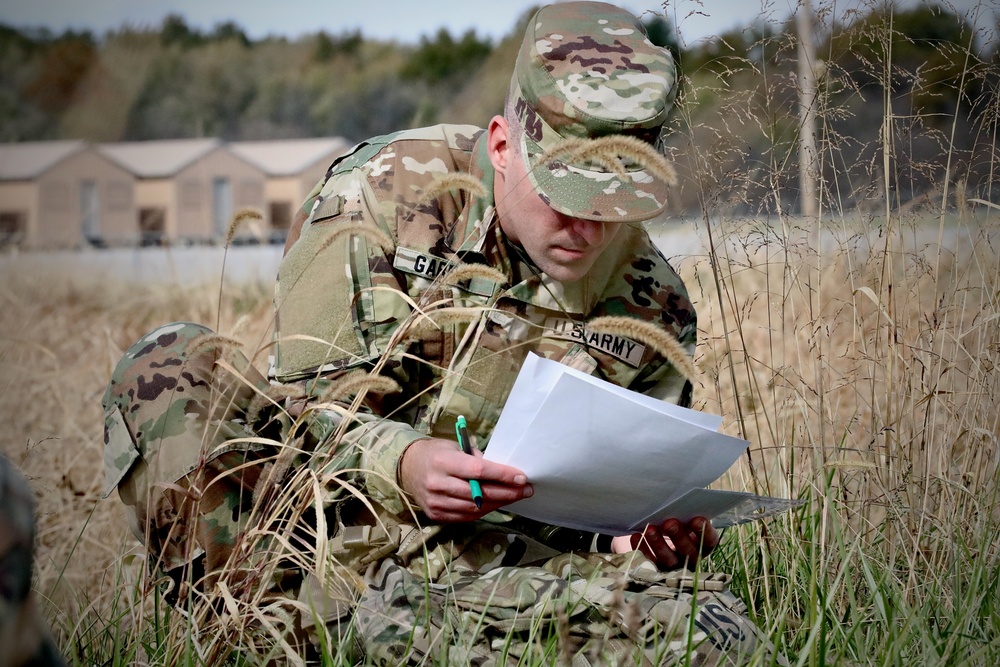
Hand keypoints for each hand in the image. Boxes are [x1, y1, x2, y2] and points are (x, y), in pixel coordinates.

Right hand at [399, 438, 532, 521]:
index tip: (522, 477)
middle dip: (507, 492)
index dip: (502, 475)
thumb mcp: (454, 446)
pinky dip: (484, 511)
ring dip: (498, 503)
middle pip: (479, 493)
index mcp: (443, 461)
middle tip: (526, 490)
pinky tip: (496, 504)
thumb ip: (475, 458)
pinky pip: (466, 516)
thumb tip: (502, 472)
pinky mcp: (436, 515)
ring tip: (515, 497)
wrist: (406, 468)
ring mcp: (436, 502)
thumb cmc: (435, 453)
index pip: (478, 471)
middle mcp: (438, 483)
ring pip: (474, 508)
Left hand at [611, 516, 718, 570]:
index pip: (709, 541)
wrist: (654, 534)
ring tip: (650, 529)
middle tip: (670, 523)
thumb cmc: (674, 521)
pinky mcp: (654, 570)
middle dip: (679, 537)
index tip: (697, 519)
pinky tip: (636, 536)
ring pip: (669, 560)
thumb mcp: (682, 518)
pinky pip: (648, 562)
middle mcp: (690, 559)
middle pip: (688, 552)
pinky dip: (642, 549)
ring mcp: (673, 567)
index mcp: (703, 545)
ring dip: (659, 544)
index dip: (704, 532)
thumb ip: (684, 513)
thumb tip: (679, 501)